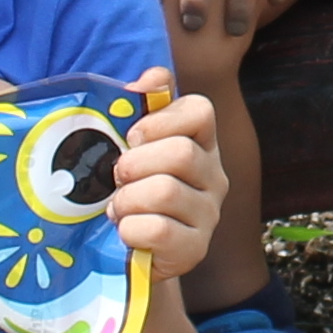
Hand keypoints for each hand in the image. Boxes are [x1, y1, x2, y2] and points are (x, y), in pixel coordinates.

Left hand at [105, 87, 228, 278]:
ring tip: (118, 208)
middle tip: (117, 178)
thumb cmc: (132, 191)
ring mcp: (209, 214)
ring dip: (127, 200)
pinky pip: (159, 230)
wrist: (132, 253)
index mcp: (201, 143)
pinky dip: (131, 230)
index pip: (200, 111)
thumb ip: (142, 107)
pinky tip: (127, 232)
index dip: (160, 120)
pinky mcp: (195, 249)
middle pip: (180, 153)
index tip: (133, 137)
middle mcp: (214, 176)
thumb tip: (147, 80)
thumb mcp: (133, 148)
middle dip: (134, 164)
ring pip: (165, 191)